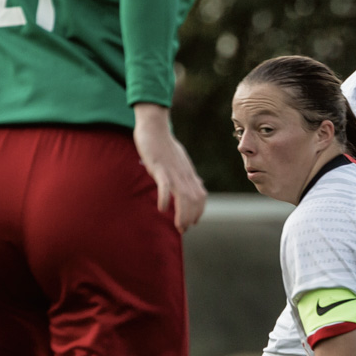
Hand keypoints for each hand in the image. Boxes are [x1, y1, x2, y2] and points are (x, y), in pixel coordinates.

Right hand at [133, 105, 206, 231]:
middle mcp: (184, 174)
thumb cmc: (165, 144)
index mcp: (188, 173)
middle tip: (183, 229)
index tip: (192, 222)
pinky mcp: (159, 167)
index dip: (199, 211)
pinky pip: (165, 185)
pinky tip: (162, 208)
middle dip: (191, 217)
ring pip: (183, 196)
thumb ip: (186, 174)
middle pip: (194, 200)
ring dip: (182, 214)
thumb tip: (196, 184)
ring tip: (178, 226)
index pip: (200, 196)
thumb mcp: (180, 161)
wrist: (155, 126)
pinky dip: (165, 198)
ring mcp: (172, 171)